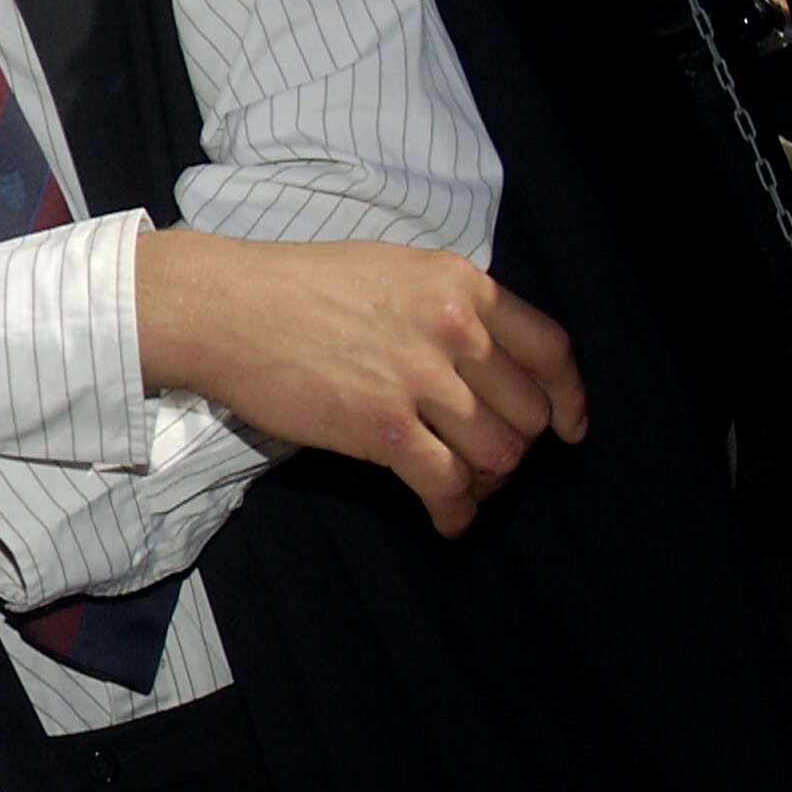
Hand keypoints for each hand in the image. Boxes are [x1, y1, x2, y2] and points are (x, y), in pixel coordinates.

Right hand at [137, 228, 583, 536]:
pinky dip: (455, 513)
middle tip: (485, 460)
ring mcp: (419, 379)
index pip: (550, 350)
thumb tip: (484, 362)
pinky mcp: (384, 428)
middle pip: (528, 413)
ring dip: (485, 483)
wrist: (222, 308)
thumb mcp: (390, 271)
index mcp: (460, 285)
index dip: (568, 397)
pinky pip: (447, 485)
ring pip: (497, 455)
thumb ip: (446, 307)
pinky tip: (444, 520)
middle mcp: (453, 329)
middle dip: (515, 446)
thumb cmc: (293, 288)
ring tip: (461, 488)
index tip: (569, 426)